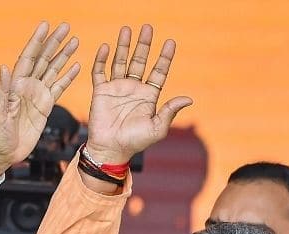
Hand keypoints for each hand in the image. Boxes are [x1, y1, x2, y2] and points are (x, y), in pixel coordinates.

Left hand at [0, 22, 80, 176]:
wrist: (3, 152)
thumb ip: (2, 91)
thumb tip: (4, 68)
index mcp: (15, 85)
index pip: (28, 58)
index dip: (36, 42)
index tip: (45, 26)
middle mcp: (27, 86)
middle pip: (43, 59)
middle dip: (54, 42)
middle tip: (66, 27)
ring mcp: (37, 95)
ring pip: (53, 70)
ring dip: (63, 56)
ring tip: (75, 41)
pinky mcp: (45, 106)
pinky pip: (59, 88)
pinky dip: (68, 78)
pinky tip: (76, 67)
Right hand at [83, 25, 192, 166]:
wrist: (110, 149)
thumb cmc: (135, 142)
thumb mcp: (157, 128)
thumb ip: (170, 112)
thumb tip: (188, 98)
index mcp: (149, 95)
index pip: (158, 71)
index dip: (164, 57)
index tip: (170, 42)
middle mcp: (133, 88)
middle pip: (140, 61)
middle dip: (144, 45)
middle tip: (147, 28)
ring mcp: (116, 88)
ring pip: (120, 62)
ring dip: (123, 46)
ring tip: (126, 30)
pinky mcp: (101, 92)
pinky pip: (100, 72)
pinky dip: (101, 60)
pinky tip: (106, 47)